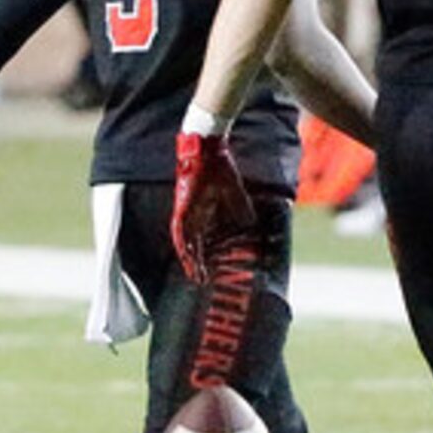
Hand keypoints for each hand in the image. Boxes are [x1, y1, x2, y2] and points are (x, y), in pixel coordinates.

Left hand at [171, 132, 255, 278]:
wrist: (209, 151)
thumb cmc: (220, 169)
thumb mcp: (234, 194)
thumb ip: (240, 209)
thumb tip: (251, 223)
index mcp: (202, 213)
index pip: (202, 240)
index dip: (205, 256)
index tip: (210, 271)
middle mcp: (191, 215)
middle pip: (191, 245)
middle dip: (196, 264)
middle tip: (201, 280)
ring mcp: (185, 211)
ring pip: (184, 242)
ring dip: (189, 258)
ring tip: (195, 275)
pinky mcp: (182, 207)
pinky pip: (180, 230)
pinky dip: (183, 244)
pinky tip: (186, 255)